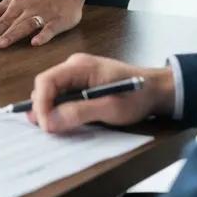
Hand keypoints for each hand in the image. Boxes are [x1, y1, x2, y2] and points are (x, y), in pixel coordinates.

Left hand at [0, 0, 84, 48]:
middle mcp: (28, 7)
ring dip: (13, 34)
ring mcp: (43, 14)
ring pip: (26, 25)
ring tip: (1, 44)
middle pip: (10, 21)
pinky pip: (49, 29)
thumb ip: (3, 8)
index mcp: (17, 1)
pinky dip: (42, 35)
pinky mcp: (58, 21)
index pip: (0, 16)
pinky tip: (35, 43)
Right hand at [28, 53, 175, 132]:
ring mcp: (77, 72)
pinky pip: (62, 93)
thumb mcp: (110, 108)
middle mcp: (74, 65)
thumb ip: (79, 113)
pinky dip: (59, 108)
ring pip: (52, 90)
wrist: (155, 89)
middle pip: (46, 85)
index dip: (40, 103)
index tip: (44, 126)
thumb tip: (49, 122)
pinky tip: (62, 120)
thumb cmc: (136, 96)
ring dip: (50, 109)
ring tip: (53, 127)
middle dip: (42, 108)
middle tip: (48, 130)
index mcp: (79, 66)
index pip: (46, 80)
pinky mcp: (81, 82)